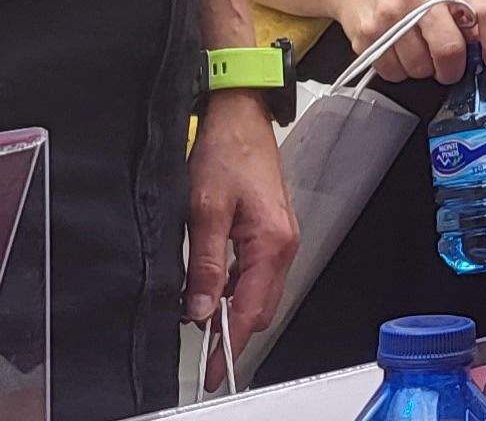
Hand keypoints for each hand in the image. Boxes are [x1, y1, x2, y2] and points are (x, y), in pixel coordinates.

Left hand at [184, 92, 297, 366]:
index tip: (214, 369)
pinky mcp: (271, 232)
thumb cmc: (227, 151)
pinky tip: (214, 290)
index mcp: (271, 243)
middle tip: (206, 355)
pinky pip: (257, 274)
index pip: (251, 310)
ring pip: (260, 293)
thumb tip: (201, 308)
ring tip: (203, 322)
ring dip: (235, 311)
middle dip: (235, 333)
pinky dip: (238, 290)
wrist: (240, 117)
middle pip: (262, 308)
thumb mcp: (204, 210)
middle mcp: (283, 246)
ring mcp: (280, 239)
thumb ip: (205, 264)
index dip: (231, 344)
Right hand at [339, 0, 485, 84]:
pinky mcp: (368, 34)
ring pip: (419, 68)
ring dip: (422, 70)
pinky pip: (394, 73)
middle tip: (447, 67)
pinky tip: (397, 52)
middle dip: (452, 70)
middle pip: (450, 50)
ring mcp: (392, 14)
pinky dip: (399, 71)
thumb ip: (477, 29)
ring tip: (417, 52)